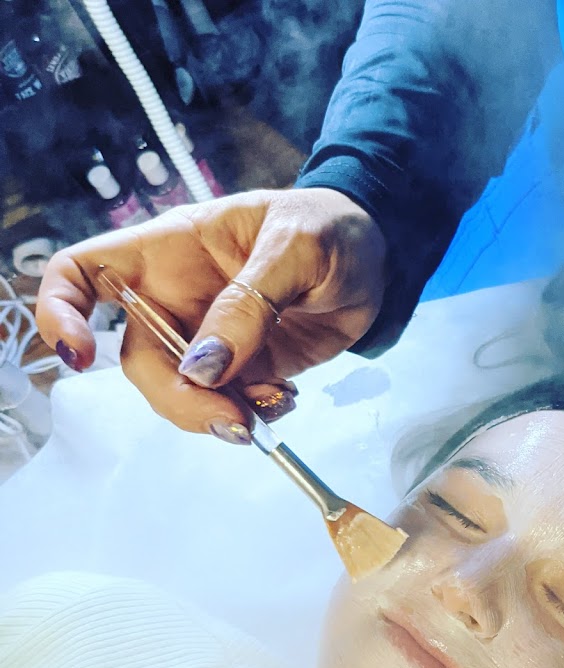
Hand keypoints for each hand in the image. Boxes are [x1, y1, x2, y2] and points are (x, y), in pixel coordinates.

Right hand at [35, 188, 386, 439]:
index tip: (80, 354)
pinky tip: (286, 399)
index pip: (83, 273)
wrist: (377, 260)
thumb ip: (250, 305)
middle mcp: (178, 299)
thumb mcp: (295, 249)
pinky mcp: (247, 370)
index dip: (62, 310)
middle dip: (177, 399)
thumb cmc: (328, 228)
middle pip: (138, 360)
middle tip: (233, 420)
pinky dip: (252, 415)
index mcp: (170, 251)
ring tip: (269, 408)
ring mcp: (211, 341)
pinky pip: (229, 406)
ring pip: (182, 393)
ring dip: (217, 415)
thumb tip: (203, 368)